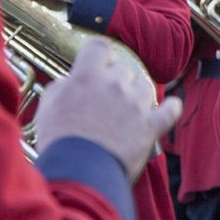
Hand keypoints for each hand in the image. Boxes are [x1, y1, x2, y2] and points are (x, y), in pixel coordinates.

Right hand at [35, 39, 181, 179]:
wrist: (78, 172)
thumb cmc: (60, 142)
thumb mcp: (48, 107)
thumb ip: (61, 87)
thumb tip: (69, 82)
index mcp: (88, 76)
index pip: (99, 47)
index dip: (98, 54)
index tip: (96, 62)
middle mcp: (115, 84)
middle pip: (123, 68)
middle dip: (115, 79)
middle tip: (105, 98)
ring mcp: (136, 104)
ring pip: (145, 86)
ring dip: (137, 94)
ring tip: (126, 110)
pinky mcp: (151, 126)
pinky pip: (170, 111)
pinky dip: (171, 108)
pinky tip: (171, 106)